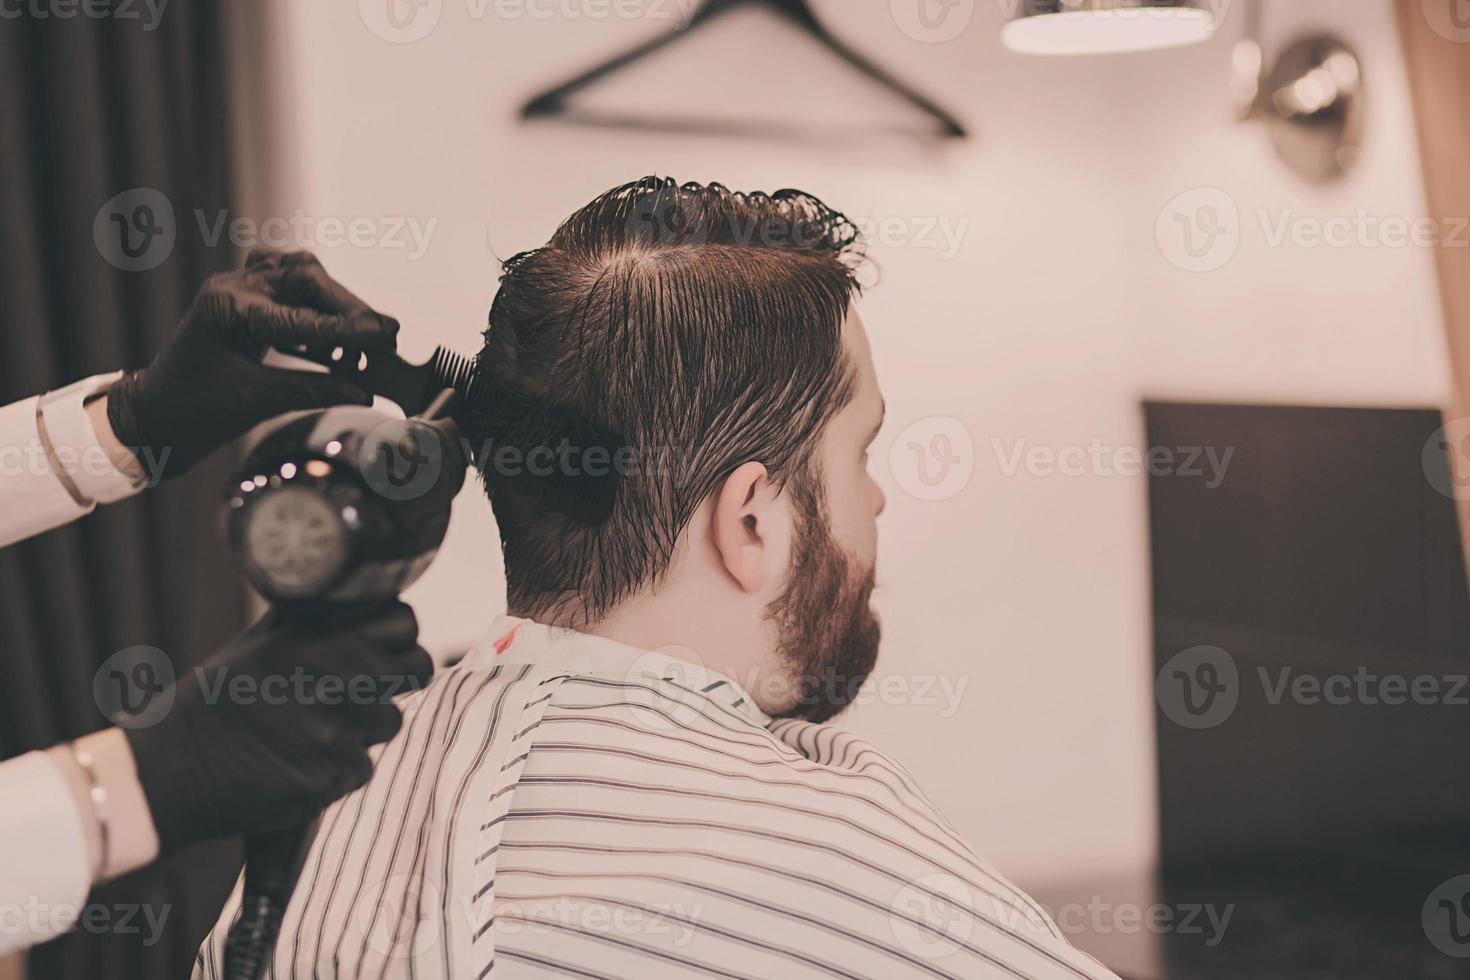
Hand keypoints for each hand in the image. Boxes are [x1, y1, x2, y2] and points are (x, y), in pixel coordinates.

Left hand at [105, 249, 399, 478]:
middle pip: (305, 277)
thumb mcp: (257, 401)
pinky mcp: (243, 303)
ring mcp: (236, 290)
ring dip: (333, 299)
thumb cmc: (192, 410)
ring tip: (361, 330)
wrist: (153, 419)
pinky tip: (332, 324)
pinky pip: (285, 286)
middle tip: (383, 334)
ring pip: (298, 274)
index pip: (303, 314)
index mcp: (229, 306)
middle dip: (348, 307)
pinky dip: (313, 300)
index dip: (348, 328)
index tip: (384, 337)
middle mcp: (232, 287)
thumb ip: (315, 390)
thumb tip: (364, 391)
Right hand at [124, 601, 430, 851]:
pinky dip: (338, 768)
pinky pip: (361, 767)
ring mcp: (337, 733)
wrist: (171, 770)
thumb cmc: (215, 702)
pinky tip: (300, 761)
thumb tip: (359, 600)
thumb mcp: (259, 641)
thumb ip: (314, 621)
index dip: (399, 638)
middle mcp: (336, 682)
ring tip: (314, 729)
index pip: (405, 625)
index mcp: (321, 641)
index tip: (385, 648)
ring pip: (389, 723)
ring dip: (362, 728)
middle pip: (414, 671)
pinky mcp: (332, 778)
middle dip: (392, 681)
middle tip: (357, 692)